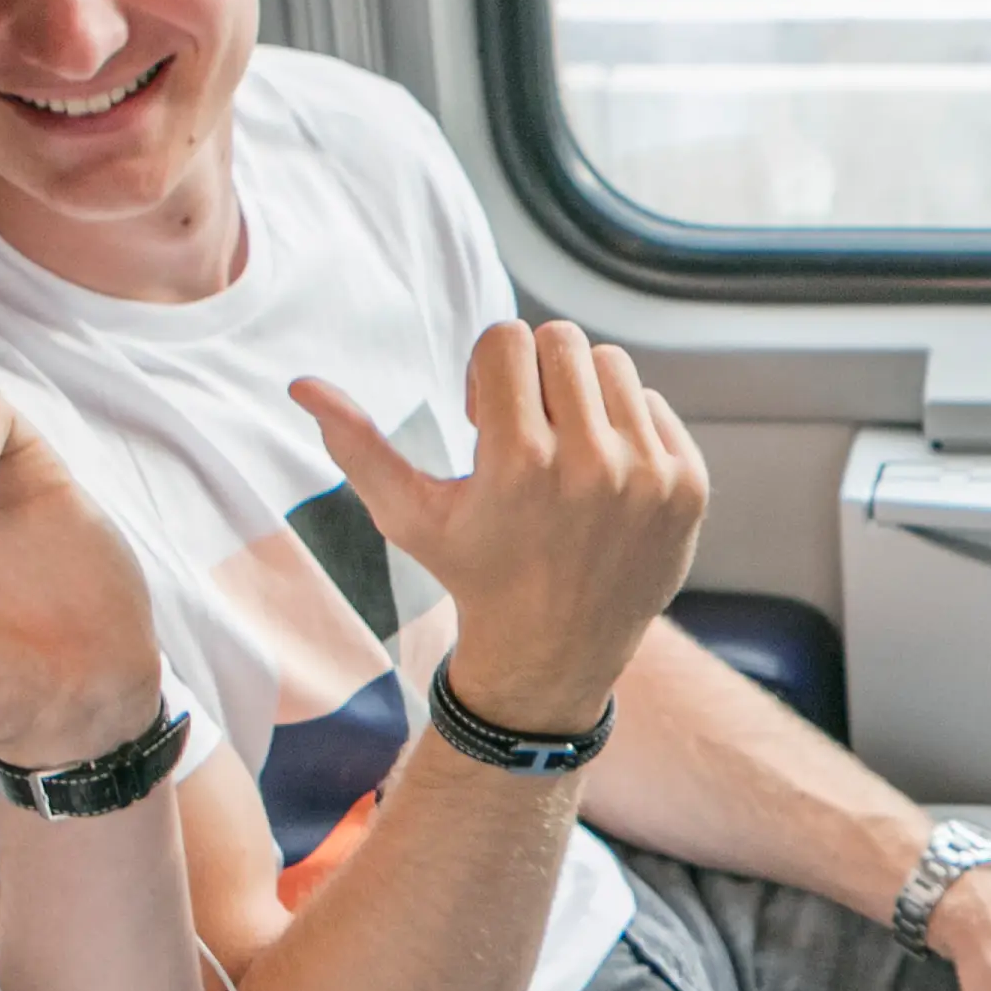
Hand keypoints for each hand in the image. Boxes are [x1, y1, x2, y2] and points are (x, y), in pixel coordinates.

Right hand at [300, 326, 708, 739]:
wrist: (554, 651)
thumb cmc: (473, 574)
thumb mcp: (409, 517)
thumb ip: (357, 447)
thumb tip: (302, 382)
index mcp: (520, 463)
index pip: (508, 339)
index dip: (488, 372)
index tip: (486, 422)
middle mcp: (592, 465)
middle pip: (563, 341)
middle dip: (534, 375)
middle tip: (525, 432)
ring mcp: (649, 476)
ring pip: (612, 366)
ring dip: (581, 395)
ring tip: (563, 452)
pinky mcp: (689, 486)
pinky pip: (654, 405)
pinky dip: (625, 428)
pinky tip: (602, 479)